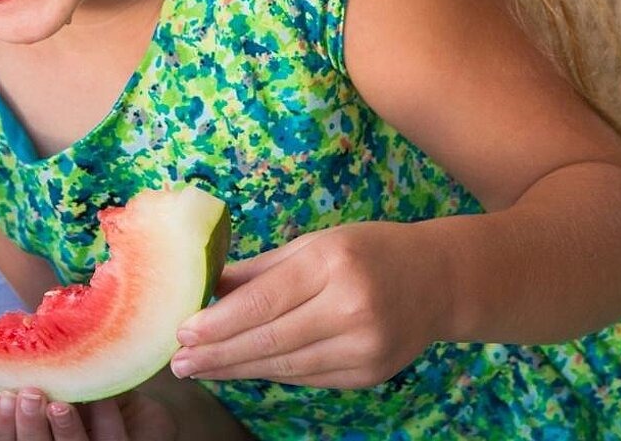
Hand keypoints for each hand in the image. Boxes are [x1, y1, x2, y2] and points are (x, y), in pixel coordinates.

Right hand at [0, 387, 175, 440]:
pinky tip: (102, 397)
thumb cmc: (92, 400)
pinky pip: (113, 439)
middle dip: (30, 425)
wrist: (139, 420)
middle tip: (29, 395)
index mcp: (36, 438)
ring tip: (60, 406)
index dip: (0, 425)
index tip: (4, 397)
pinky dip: (106, 418)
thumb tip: (26, 340)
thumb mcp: (63, 391)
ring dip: (65, 429)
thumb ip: (45, 379)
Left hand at [168, 222, 444, 388]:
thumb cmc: (370, 251)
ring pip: (286, 366)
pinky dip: (272, 373)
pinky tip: (242, 369)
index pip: (263, 303)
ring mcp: (365, 347)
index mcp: (333, 265)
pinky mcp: (370, 374)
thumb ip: (261, 269)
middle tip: (179, 363)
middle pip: (270, 341)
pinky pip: (308, 377)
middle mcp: (352, 309)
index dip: (218, 323)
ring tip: (201, 368)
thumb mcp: (316, 243)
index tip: (182, 333)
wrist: (441, 280)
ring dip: (237, 369)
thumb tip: (206, 287)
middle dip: (218, 354)